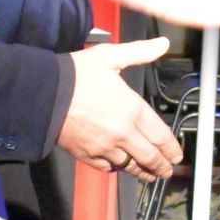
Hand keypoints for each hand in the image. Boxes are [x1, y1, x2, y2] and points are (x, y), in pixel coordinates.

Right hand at [58, 37, 183, 177]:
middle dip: (161, 166)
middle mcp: (122, 133)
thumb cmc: (76, 74)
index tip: (176, 155)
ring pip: (130, 165)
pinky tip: (121, 167)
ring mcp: (104, 147)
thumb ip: (139, 52)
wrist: (44, 94)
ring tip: (149, 175)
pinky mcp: (87, 155)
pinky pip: (108, 167)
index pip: (160, 135)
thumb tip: (162, 45)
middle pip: (149, 156)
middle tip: (167, 170)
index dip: (171, 148)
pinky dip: (117, 169)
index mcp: (132, 110)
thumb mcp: (110, 56)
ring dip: (142, 171)